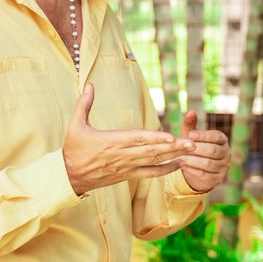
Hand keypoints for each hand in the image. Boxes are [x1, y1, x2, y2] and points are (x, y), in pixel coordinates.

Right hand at [62, 84, 196, 196]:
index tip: (172, 136)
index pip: (137, 139)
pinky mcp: (128, 175)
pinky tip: (180, 164)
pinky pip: (150, 174)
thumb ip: (84, 104)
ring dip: (174, 156)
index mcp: (111, 141)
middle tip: (193, 142)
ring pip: (154, 161)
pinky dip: (166, 170)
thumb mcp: (74, 125)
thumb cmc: (73, 149)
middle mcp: (122, 155)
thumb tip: (89, 84)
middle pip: (152, 151)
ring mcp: (126, 167)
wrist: (69, 176)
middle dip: (174, 147)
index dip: (156, 138)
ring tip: (192, 150)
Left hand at [176, 111, 229, 192]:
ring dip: (192, 160)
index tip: (190, 135)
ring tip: (179, 157)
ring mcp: (223, 167)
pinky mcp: (217, 179)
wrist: (197, 170)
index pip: (216, 136)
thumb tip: (191, 111)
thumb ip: (191, 125)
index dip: (204, 135)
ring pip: (208, 163)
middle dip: (197, 149)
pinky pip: (204, 174)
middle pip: (213, 150)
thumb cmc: (194, 148)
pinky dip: (192, 170)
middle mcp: (226, 153)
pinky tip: (182, 166)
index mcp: (222, 140)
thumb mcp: (191, 136)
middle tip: (183, 148)